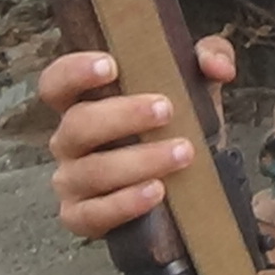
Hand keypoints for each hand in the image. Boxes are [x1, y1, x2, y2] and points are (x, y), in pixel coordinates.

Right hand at [40, 36, 237, 239]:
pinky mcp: (81, 216)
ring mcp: (71, 180)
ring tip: (182, 153)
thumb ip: (212, 58)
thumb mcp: (197, 84)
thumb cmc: (177, 123)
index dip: (73, 71)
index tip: (111, 65)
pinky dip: (125, 203)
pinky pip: (93, 214)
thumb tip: (218, 66)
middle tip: (167, 110)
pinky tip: (157, 191)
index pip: (56, 82)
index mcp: (84, 102)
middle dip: (122, 116)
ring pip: (91, 171)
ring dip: (138, 161)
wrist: (187, 181)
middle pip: (77, 124)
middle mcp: (69, 140)